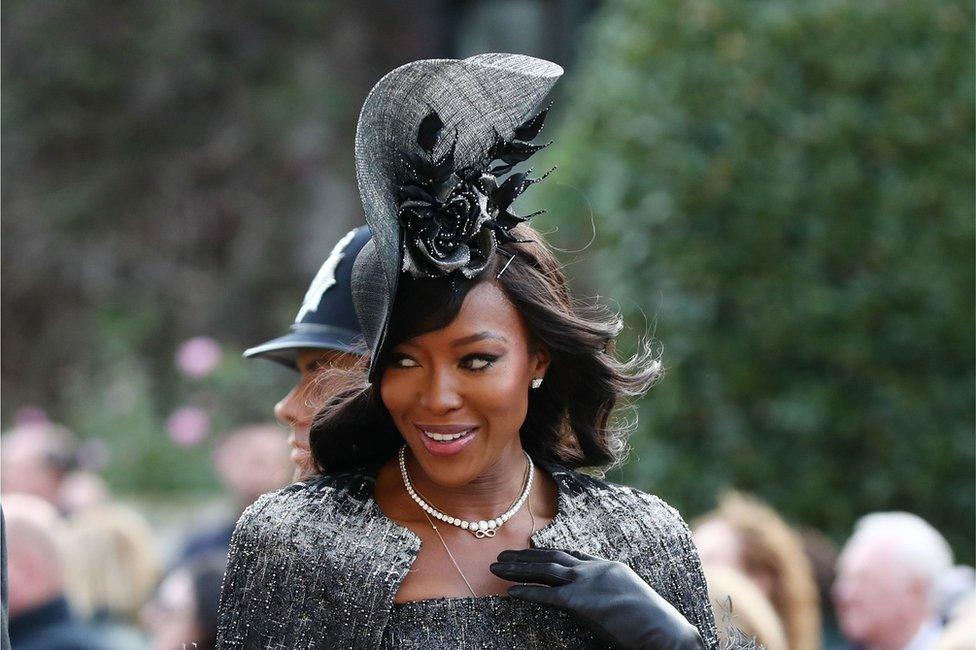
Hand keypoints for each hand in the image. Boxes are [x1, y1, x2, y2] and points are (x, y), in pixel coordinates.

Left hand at [490, 548, 704, 649]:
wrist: (666, 632)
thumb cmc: (653, 626)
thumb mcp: (628, 604)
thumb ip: (608, 599)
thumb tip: (595, 608)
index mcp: (609, 567)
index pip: (573, 555)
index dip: (548, 553)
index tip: (530, 552)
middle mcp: (596, 568)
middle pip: (553, 556)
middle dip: (525, 556)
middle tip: (502, 555)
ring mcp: (589, 582)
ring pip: (545, 570)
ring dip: (517, 568)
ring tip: (496, 567)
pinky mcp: (582, 601)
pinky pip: (547, 595)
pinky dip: (527, 592)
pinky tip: (510, 592)